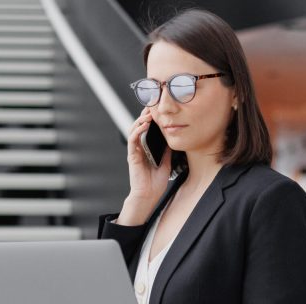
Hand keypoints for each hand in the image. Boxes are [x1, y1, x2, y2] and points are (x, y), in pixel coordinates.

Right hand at [120, 107, 172, 223]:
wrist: (148, 196)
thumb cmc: (156, 182)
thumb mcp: (166, 162)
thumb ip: (166, 150)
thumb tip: (173, 137)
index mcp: (146, 148)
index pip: (147, 129)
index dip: (151, 118)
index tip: (159, 108)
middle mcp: (139, 147)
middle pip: (139, 126)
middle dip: (145, 115)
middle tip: (153, 105)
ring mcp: (134, 151)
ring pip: (134, 129)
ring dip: (140, 120)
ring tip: (149, 113)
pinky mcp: (132, 156)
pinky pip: (132, 140)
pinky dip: (137, 131)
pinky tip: (144, 125)